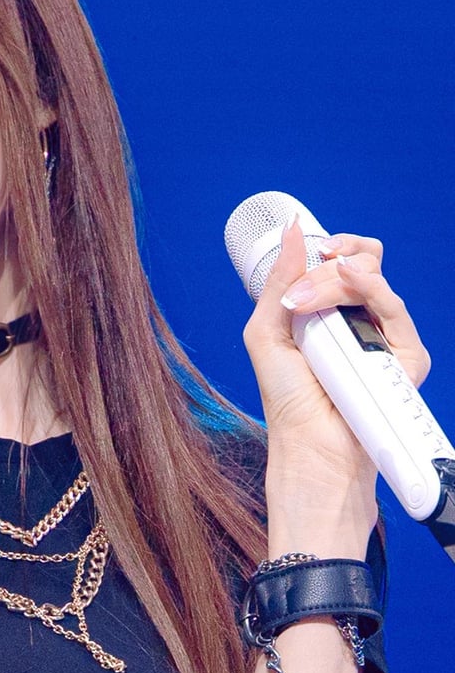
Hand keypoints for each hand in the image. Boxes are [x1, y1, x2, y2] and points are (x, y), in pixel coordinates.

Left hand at [242, 218, 430, 493]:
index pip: (348, 261)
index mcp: (332, 312)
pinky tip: (351, 285)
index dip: (337, 246)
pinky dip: (371, 291)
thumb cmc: (287, 398)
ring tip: (305, 307)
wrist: (307, 443)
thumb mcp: (266, 331)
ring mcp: (385, 337)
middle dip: (326, 268)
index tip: (319, 247)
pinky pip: (395, 310)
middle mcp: (361, 320)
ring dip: (334, 283)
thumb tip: (294, 230)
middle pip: (363, 263)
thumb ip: (280, 280)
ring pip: (375, 280)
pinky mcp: (406, 356)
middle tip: (297, 300)